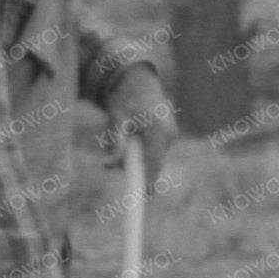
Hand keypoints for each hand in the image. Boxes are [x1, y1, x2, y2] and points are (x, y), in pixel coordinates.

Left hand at [108, 67, 178, 187]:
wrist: (139, 78)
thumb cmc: (125, 94)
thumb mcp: (116, 115)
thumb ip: (116, 138)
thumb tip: (114, 159)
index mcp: (158, 130)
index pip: (153, 165)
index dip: (147, 184)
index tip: (143, 199)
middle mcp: (168, 135)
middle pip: (152, 165)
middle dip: (132, 169)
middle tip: (107, 164)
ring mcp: (171, 135)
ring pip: (152, 159)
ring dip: (134, 159)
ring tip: (116, 141)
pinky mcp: (168, 135)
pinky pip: (153, 152)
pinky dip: (140, 152)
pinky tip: (129, 138)